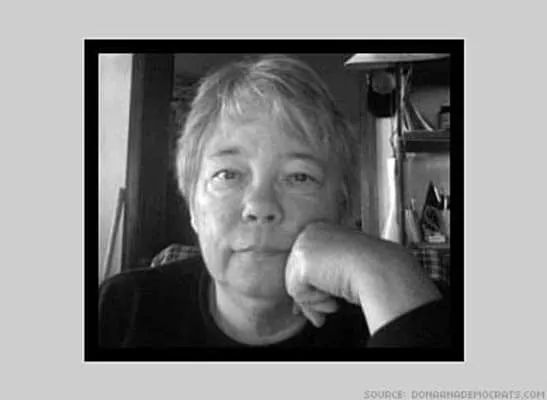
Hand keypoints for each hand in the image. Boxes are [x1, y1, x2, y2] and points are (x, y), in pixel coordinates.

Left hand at [285, 221, 440, 333]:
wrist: (381, 269)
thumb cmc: (372, 269)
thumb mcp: (343, 267)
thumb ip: (324, 273)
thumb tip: (307, 294)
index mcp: (321, 229)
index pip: (307, 261)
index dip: (311, 284)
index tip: (321, 300)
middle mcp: (309, 233)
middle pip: (296, 271)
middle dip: (310, 296)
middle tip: (325, 313)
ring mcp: (304, 245)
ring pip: (294, 283)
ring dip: (314, 301)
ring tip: (333, 305)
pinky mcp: (302, 261)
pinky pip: (295, 291)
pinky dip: (313, 302)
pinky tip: (332, 301)